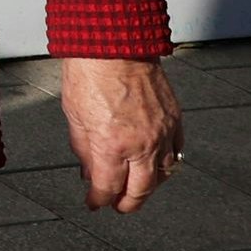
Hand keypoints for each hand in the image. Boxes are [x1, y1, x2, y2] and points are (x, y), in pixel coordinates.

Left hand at [60, 57, 183, 211]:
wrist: (114, 45)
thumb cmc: (90, 73)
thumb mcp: (74, 116)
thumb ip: (83, 149)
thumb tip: (88, 170)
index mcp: (111, 145)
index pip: (107, 187)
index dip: (99, 199)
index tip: (94, 203)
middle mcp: (141, 144)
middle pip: (140, 190)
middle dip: (127, 203)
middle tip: (118, 206)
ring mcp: (162, 133)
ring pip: (162, 175)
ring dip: (149, 187)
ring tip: (136, 190)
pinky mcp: (174, 120)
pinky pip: (176, 152)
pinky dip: (167, 164)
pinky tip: (158, 167)